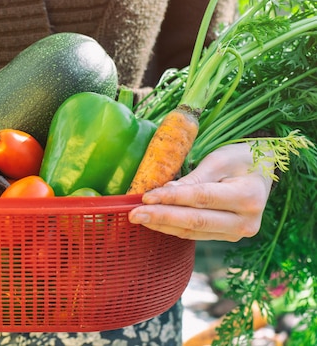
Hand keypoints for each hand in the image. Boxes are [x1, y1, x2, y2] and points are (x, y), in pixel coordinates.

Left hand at [128, 143, 272, 240]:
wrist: (262, 173)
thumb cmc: (241, 160)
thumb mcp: (220, 160)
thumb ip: (195, 178)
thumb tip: (166, 190)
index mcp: (248, 197)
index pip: (202, 198)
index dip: (172, 198)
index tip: (146, 196)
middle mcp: (245, 221)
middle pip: (196, 220)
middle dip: (161, 217)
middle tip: (133, 214)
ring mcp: (236, 233)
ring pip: (192, 231)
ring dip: (162, 225)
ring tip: (137, 218)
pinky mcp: (225, 236)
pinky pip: (194, 234)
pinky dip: (172, 228)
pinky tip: (153, 221)